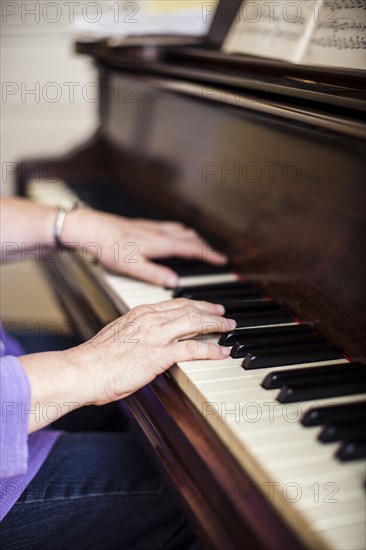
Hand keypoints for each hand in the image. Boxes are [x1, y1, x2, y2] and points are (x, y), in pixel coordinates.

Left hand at [64, 208, 225, 286]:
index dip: (209, 254)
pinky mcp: (144, 225)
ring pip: (181, 231)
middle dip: (206, 247)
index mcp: (161, 244)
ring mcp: (152, 227)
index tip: (222, 260)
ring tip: (201, 246)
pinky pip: (170, 227)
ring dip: (194, 238)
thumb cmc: (109, 247)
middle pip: (191, 238)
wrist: (91, 228)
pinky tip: (175, 234)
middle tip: (216, 256)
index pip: (192, 248)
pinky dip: (180, 232)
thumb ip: (155, 274)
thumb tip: (174, 282)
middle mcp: (160, 233)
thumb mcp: (132, 266)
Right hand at [68, 298, 234, 405]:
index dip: (194, 303)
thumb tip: (143, 339)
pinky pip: (192, 348)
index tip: (205, 306)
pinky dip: (210, 349)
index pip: (174, 303)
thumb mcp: (117, 336)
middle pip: (189, 308)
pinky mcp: (159, 354)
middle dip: (210, 310)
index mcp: (140, 313)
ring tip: (229, 327)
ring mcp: (156, 335)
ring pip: (195, 322)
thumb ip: (134, 333)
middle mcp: (150, 319)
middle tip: (224, 313)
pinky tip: (221, 351)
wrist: (84, 370)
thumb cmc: (95, 359)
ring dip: (216, 324)